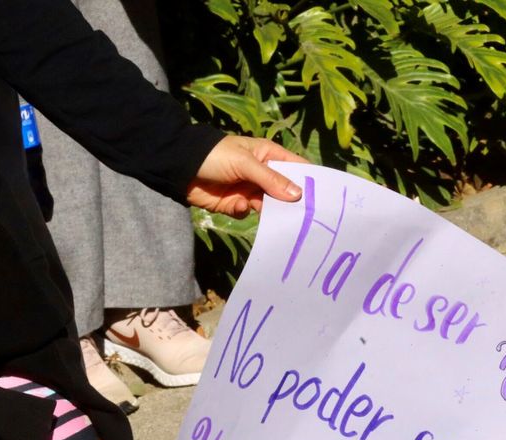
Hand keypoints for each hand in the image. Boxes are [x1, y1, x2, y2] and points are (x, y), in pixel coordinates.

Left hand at [186, 136, 306, 216]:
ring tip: (276, 217)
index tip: (324, 197)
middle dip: (293, 202)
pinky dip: (246, 211)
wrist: (181, 168)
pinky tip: (239, 205)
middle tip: (306, 216)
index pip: (296, 167)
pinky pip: (250, 213)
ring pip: (270, 205)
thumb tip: (297, 195)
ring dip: (272, 211)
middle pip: (286, 191)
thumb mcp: (246, 163)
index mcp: (269, 155)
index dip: (310, 180)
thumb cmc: (215, 156)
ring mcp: (251, 190)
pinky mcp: (237, 204)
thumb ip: (271, 179)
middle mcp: (263, 174)